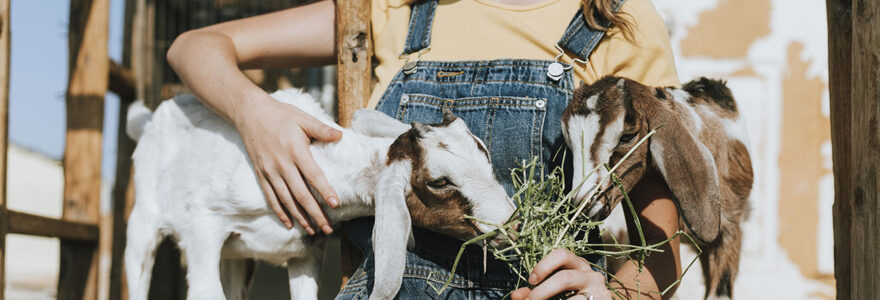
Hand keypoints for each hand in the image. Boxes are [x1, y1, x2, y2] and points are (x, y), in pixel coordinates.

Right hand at [234, 97, 340, 234]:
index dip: (325, 191)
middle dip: (315, 213)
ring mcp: (270, 172)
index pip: (313, 175)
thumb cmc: (281, 115)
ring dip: (300, 217)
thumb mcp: (303, 118)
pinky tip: (290, 224)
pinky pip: (271, 197)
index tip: (336, 205)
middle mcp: (282, 164)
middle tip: (328, 228)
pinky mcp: (261, 174)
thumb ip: (321, 129)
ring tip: (313, 231)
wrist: (250, 113)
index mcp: (295, 150)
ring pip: (286, 200)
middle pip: (301, 194)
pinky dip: (280, 212)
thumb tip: (340, 135)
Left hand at [511, 249, 611, 299]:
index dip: (543, 266)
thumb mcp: (555, 291)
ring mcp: (598, 289)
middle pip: (565, 277)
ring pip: (573, 294)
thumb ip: (535, 291)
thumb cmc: (574, 296)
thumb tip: (516, 295)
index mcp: (576, 264)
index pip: (561, 254)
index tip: (530, 281)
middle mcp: (589, 273)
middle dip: (542, 292)